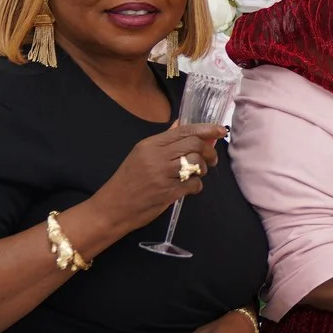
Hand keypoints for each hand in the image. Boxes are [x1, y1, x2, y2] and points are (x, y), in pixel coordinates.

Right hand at [94, 123, 224, 226]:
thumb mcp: (141, 155)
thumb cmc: (129, 181)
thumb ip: (165, 140)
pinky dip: (196, 186)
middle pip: (194, 144)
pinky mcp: (168, 192)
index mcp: (150, 145)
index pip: (185, 130)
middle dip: (209, 151)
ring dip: (203, 168)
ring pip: (196, 162)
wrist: (112, 208)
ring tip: (196, 174)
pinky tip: (188, 188)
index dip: (207, 129)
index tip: (220, 131)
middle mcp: (156, 156)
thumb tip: (182, 124)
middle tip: (211, 159)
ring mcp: (162, 175)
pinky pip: (194, 184)